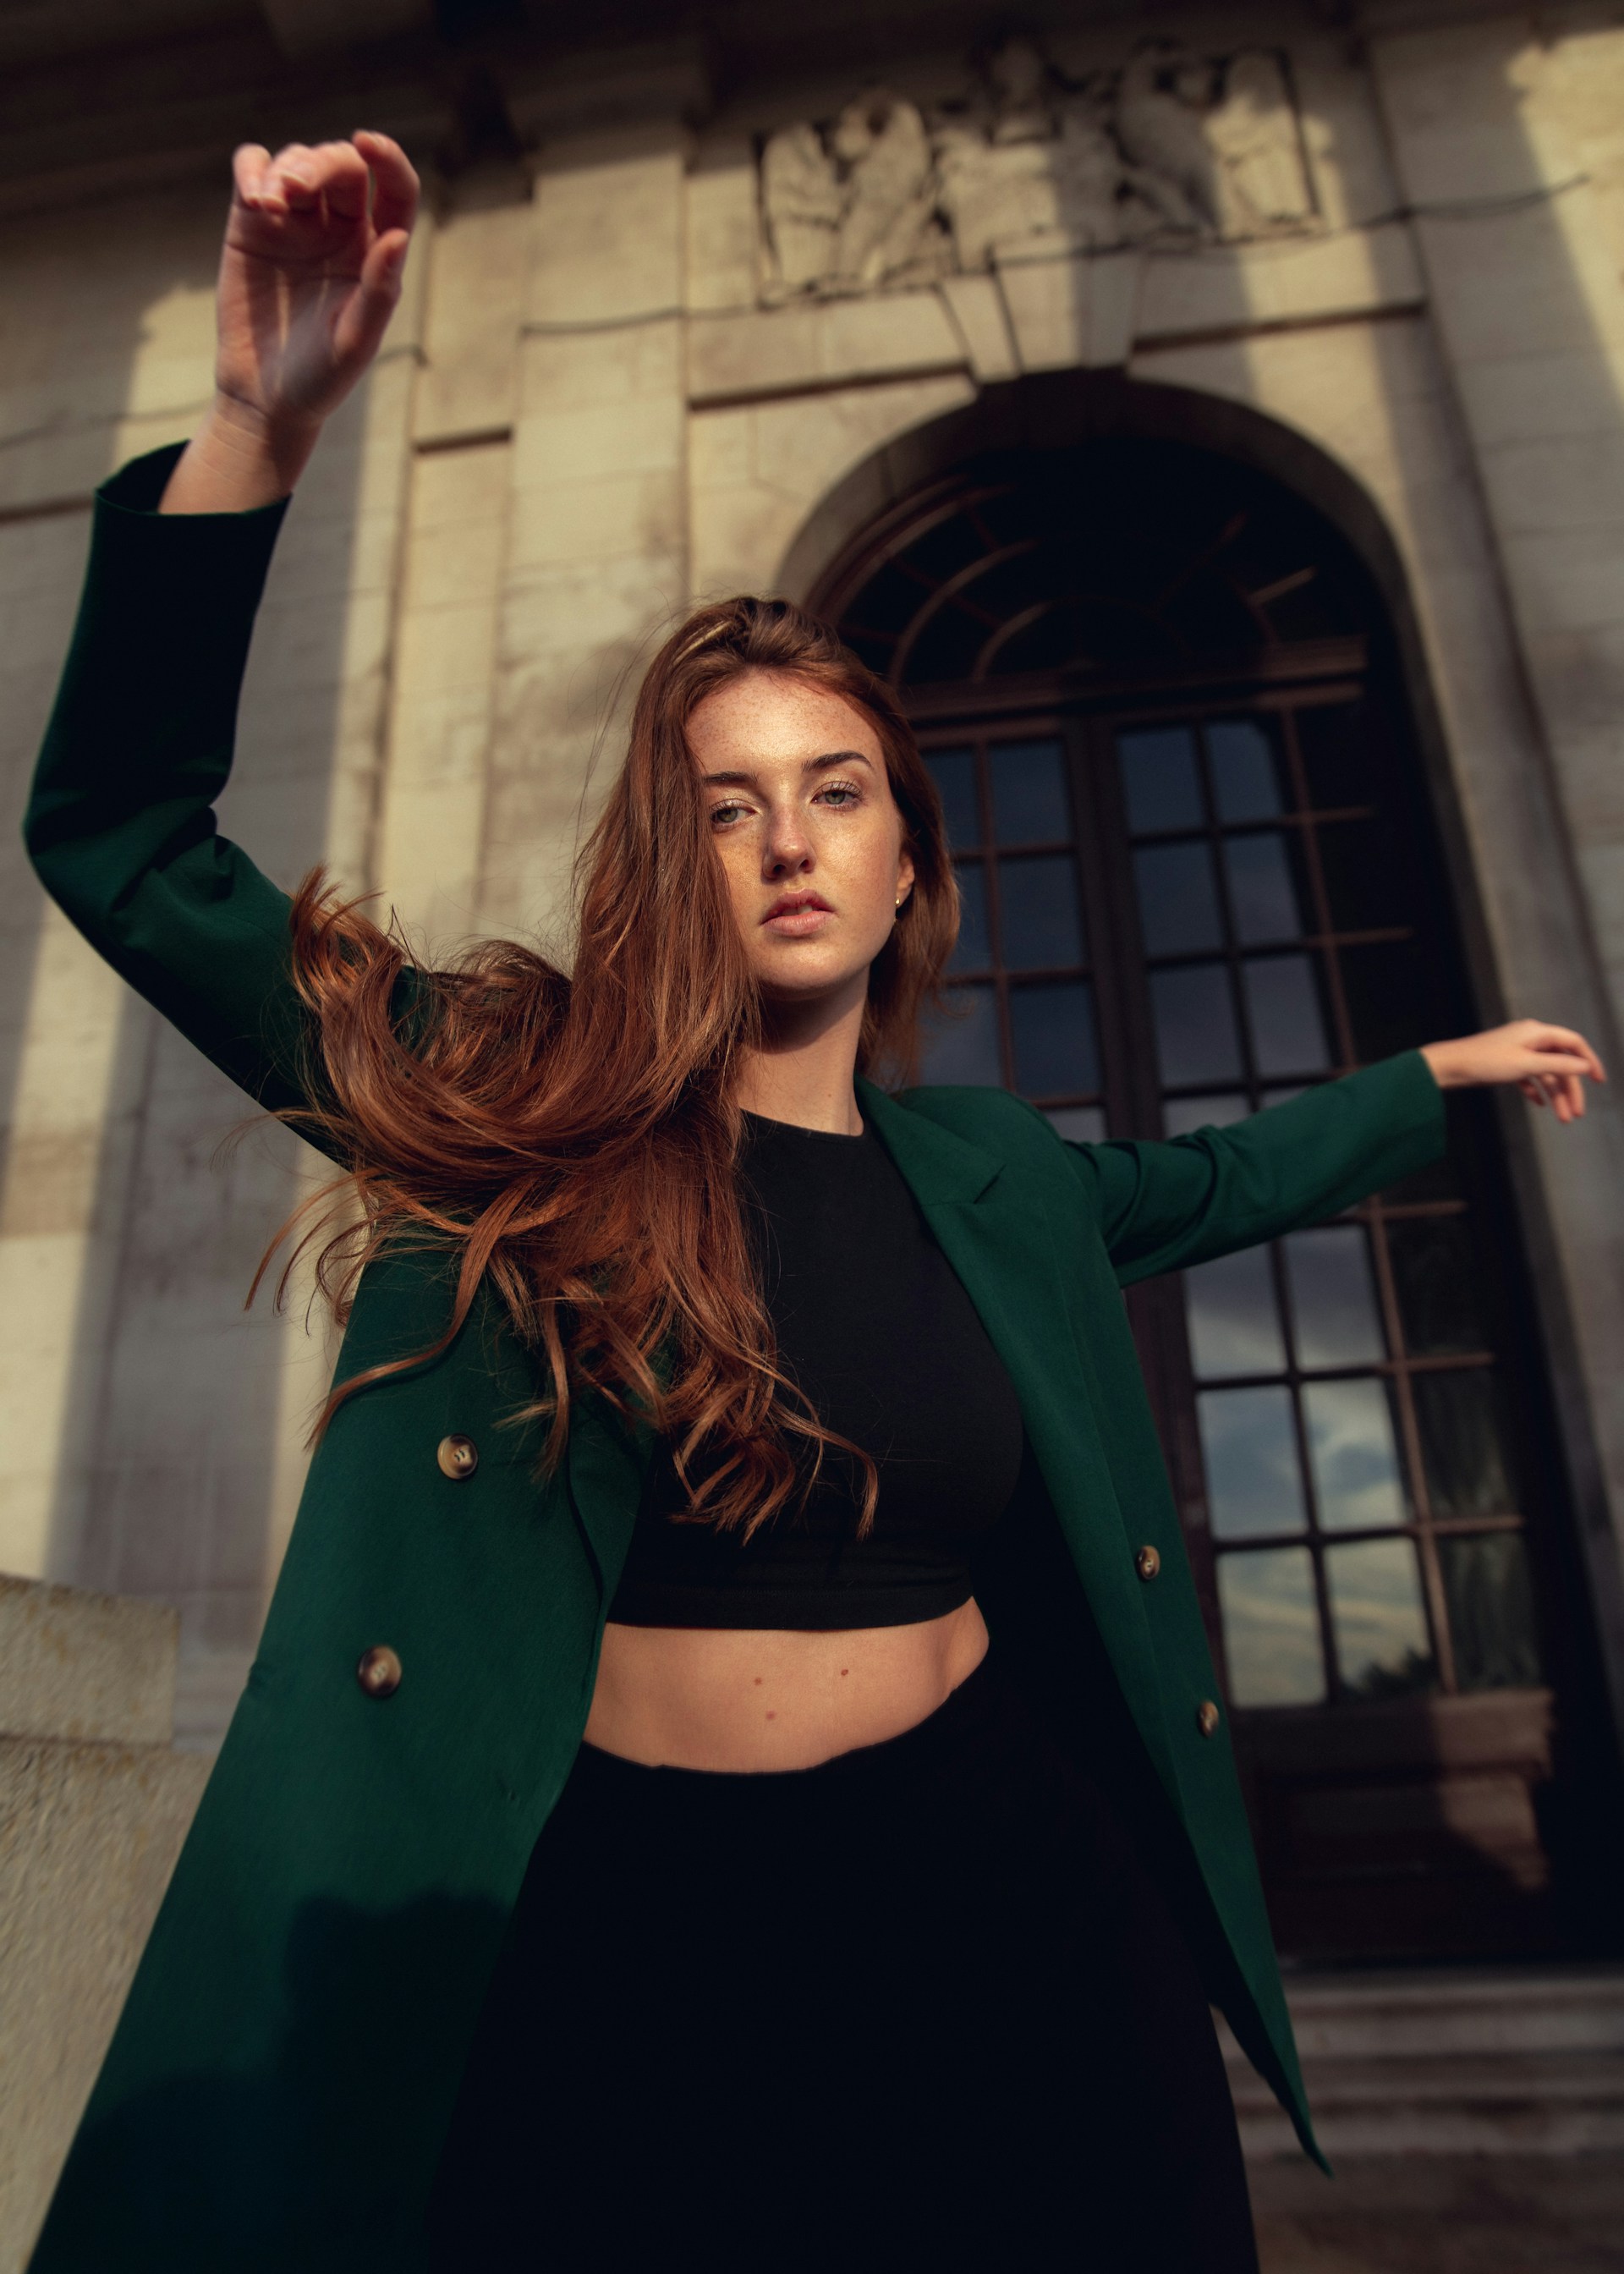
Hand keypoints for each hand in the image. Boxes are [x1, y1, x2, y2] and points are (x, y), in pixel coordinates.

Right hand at [161, 132, 419, 512]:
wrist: (264, 397)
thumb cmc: (320, 377)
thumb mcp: (355, 341)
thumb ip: (379, 291)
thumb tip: (397, 238)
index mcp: (375, 252)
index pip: (394, 190)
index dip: (387, 159)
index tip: (367, 143)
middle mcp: (339, 229)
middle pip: (341, 167)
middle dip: (318, 165)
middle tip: (293, 191)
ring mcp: (295, 222)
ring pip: (296, 161)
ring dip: (284, 169)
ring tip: (268, 204)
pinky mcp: (251, 223)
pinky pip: (253, 170)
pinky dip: (252, 168)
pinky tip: (253, 195)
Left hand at [1421, 1020, 1605, 1123]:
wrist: (1448, 1066)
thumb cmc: (1485, 1062)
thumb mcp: (1526, 1065)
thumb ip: (1557, 1066)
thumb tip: (1585, 1066)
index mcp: (1537, 1032)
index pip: (1573, 1043)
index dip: (1589, 1061)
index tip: (1599, 1081)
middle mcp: (1530, 1039)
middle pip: (1560, 1064)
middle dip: (1570, 1089)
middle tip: (1576, 1114)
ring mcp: (1518, 1052)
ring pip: (1545, 1074)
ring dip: (1555, 1096)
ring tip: (1562, 1120)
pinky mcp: (1506, 1065)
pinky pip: (1529, 1078)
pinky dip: (1537, 1091)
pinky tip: (1541, 1105)